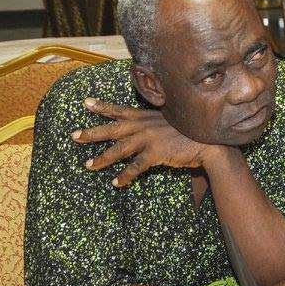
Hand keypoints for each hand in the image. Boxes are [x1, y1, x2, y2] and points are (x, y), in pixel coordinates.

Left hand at [72, 98, 219, 186]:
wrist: (210, 142)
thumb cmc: (194, 131)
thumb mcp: (173, 120)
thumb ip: (158, 123)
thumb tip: (149, 127)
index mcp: (148, 117)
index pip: (120, 110)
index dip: (103, 107)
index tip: (86, 103)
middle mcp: (145, 126)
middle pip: (113, 129)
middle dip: (92, 133)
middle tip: (74, 136)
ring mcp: (149, 140)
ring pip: (119, 149)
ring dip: (103, 158)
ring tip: (88, 165)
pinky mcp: (156, 154)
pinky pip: (136, 167)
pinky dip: (125, 175)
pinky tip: (116, 182)